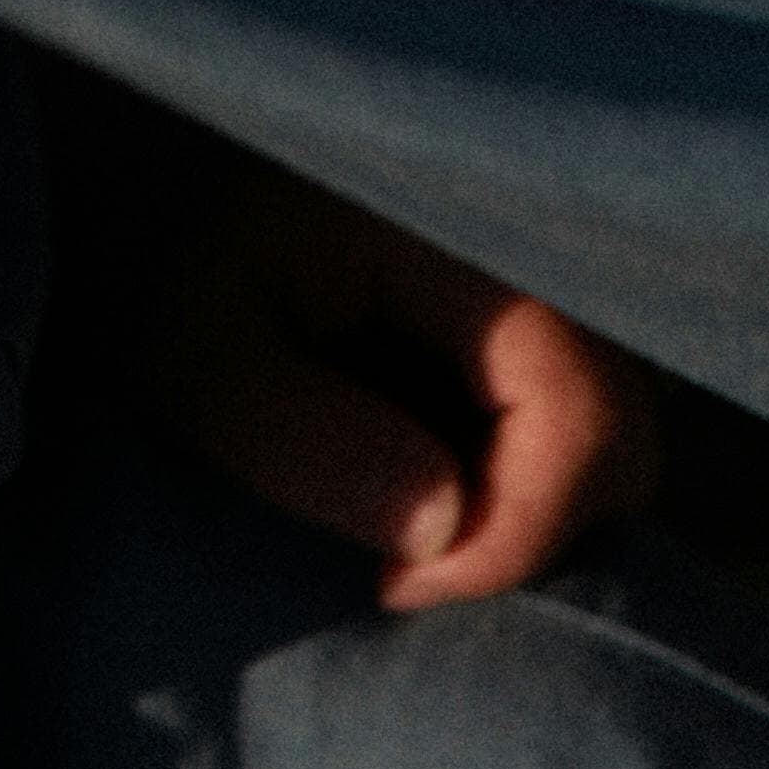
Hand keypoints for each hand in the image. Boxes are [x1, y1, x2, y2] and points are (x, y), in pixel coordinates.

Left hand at [139, 149, 659, 610]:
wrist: (145, 179)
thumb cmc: (172, 263)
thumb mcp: (197, 350)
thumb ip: (300, 433)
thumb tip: (440, 529)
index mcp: (477, 242)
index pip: (583, 425)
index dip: (506, 542)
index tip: (386, 590)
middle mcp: (549, 260)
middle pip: (623, 448)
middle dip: (522, 537)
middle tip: (395, 569)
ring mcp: (558, 293)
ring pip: (614, 451)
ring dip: (520, 516)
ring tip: (398, 525)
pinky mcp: (542, 328)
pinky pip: (581, 434)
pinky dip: (517, 484)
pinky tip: (420, 483)